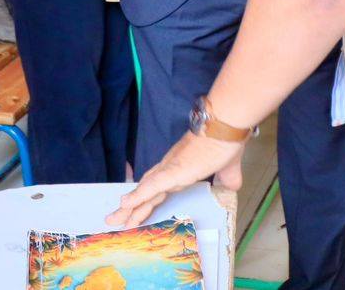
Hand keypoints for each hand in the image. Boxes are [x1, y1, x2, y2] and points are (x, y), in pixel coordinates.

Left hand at [106, 132, 244, 227]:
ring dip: (129, 207)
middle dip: (132, 207)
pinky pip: (152, 187)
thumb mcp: (227, 165)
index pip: (158, 186)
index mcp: (180, 167)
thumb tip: (231, 186)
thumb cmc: (226, 140)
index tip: (135, 209)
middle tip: (116, 220)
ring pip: (145, 192)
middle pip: (146, 190)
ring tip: (114, 220)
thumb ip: (227, 177)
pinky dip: (138, 196)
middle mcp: (171, 167)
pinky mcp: (174, 172)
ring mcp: (170, 169)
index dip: (146, 198)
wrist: (226, 125)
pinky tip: (125, 204)